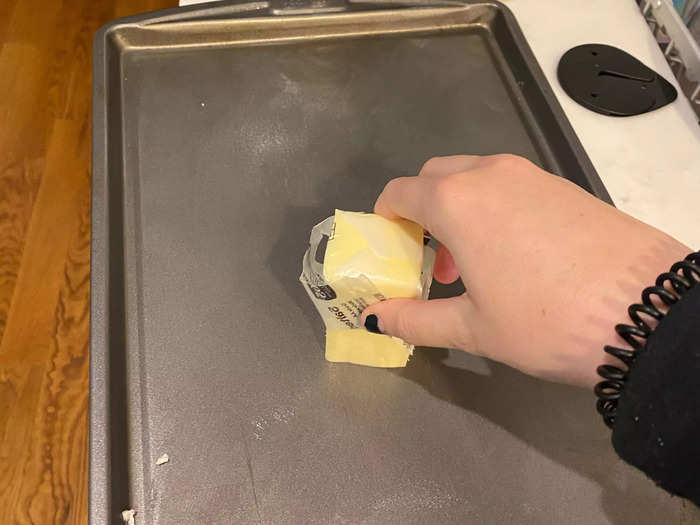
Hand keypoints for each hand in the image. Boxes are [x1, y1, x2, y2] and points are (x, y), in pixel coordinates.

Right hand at [361, 154, 690, 386]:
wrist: (649, 310)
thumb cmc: (546, 320)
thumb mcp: (474, 328)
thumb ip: (415, 320)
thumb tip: (373, 319)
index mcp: (456, 201)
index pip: (399, 192)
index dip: (385, 219)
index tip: (391, 250)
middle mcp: (490, 174)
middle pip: (435, 176)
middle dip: (422, 212)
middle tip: (433, 259)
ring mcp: (532, 174)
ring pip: (475, 177)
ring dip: (459, 209)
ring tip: (475, 262)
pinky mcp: (565, 185)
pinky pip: (511, 185)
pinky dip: (494, 207)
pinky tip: (516, 254)